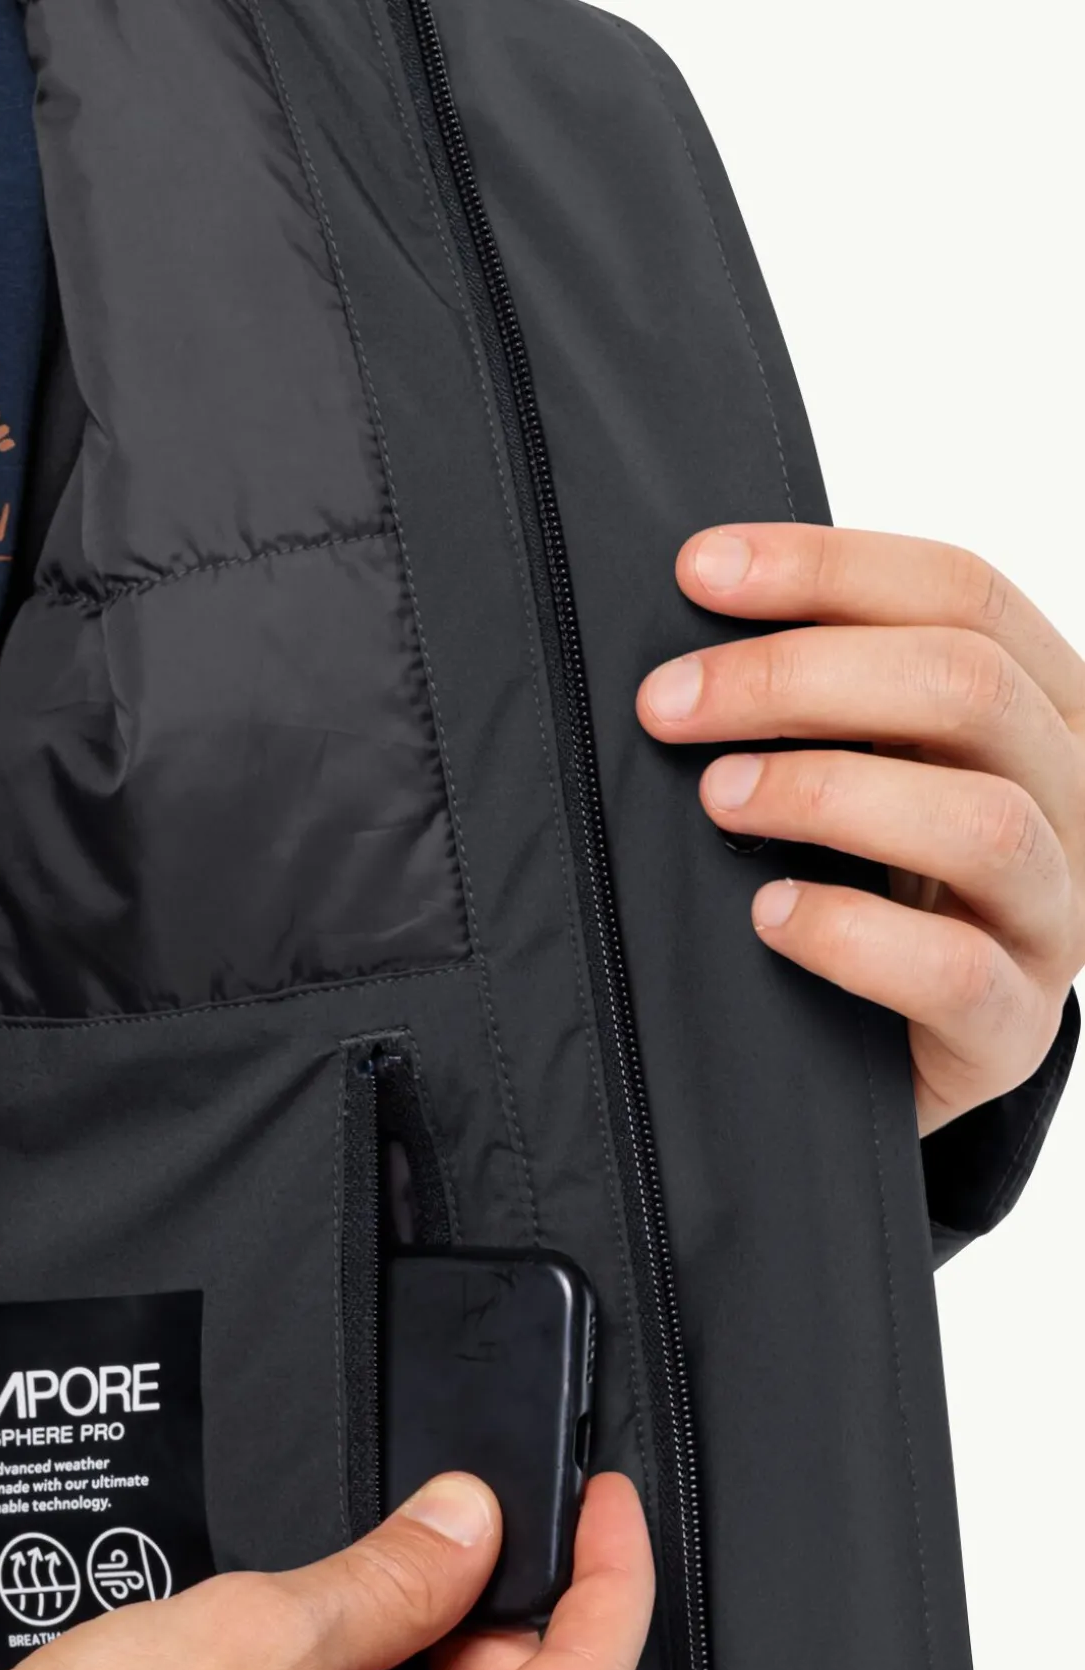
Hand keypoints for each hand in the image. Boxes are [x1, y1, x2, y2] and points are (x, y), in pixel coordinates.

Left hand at [638, 525, 1084, 1134]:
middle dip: (797, 676)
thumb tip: (693, 621)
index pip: (960, 593)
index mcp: (1044, 706)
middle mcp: (1073, 795)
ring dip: (829, 792)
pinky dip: (853, 934)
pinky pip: (954, 971)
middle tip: (669, 703)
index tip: (699, 571)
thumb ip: (828, 700)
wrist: (908, 1056)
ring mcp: (1053, 912)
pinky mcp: (1011, 1024)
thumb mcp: (872, 769)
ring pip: (981, 820)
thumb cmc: (879, 885)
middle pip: (966, 686)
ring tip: (718, 799)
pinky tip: (771, 914)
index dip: (826, 567)